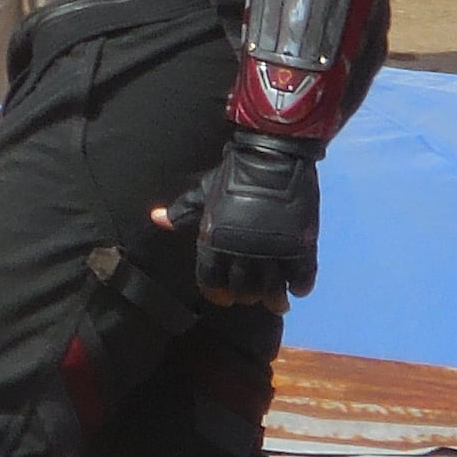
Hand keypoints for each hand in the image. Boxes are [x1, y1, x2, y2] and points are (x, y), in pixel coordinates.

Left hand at [154, 131, 320, 306]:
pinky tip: (297, 288)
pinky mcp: (300, 246)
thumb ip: (182, 211)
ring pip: (272, 291)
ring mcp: (273, 250)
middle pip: (243, 291)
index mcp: (215, 241)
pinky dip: (300, 287)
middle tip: (252, 294)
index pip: (211, 283)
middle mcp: (242, 252)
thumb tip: (155, 218)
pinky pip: (301, 279)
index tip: (224, 295)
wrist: (272, 155)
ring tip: (277, 301)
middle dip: (246, 296)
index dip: (217, 293)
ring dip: (274, 300)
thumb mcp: (203, 191)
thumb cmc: (234, 174)